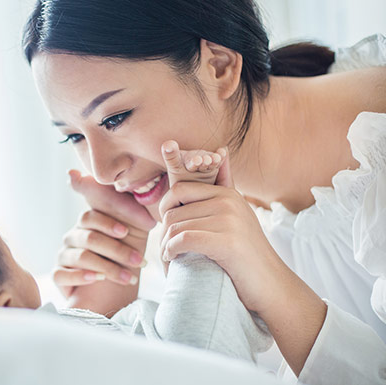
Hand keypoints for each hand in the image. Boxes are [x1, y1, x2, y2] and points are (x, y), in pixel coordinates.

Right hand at [54, 170, 155, 298]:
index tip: (125, 231)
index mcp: (89, 223)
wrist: (119, 292)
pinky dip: (81, 276)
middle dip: (116, 250)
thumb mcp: (133, 230)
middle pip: (89, 238)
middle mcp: (74, 236)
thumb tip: (106, 175)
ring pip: (80, 256)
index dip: (107, 223)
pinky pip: (62, 273)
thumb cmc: (126, 256)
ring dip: (108, 268)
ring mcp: (64, 255)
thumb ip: (124, 205)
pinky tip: (97, 280)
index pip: (90, 216)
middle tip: (138, 261)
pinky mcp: (59, 275)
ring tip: (129, 278)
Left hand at [157, 153, 286, 313]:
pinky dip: (171, 252)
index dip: (165, 209)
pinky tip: (172, 261)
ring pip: (175, 227)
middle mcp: (228, 202)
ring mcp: (229, 220)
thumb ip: (224, 187)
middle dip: (164, 233)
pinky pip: (183, 240)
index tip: (166, 229)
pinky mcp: (227, 242)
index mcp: (227, 193)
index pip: (179, 189)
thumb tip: (220, 150)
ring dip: (165, 247)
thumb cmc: (246, 254)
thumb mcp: (237, 215)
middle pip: (173, 211)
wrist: (271, 285)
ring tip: (169, 259)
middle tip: (165, 251)